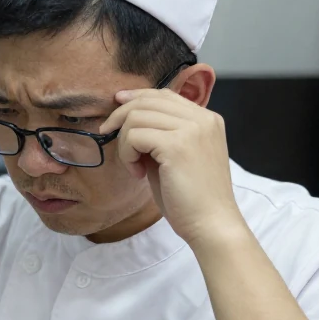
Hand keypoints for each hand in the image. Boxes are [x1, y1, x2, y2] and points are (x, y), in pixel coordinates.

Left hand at [99, 89, 244, 244]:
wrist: (211, 225)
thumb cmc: (191, 198)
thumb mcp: (177, 157)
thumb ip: (161, 135)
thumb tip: (128, 118)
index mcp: (207, 119)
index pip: (165, 95)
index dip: (137, 96)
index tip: (116, 104)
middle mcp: (203, 119)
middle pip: (148, 100)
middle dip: (120, 115)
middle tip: (107, 133)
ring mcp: (192, 130)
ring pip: (137, 116)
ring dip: (125, 142)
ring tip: (134, 166)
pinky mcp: (177, 145)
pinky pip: (135, 135)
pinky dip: (127, 154)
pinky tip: (137, 173)